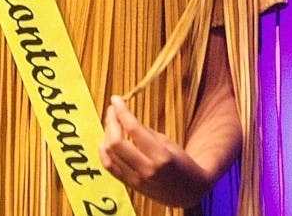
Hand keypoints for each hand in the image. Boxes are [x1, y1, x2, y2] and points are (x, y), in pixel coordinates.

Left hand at [99, 95, 214, 207]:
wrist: (187, 192)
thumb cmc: (182, 163)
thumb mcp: (169, 143)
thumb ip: (146, 133)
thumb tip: (124, 117)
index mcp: (160, 156)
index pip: (133, 129)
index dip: (122, 111)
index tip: (116, 98)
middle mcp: (145, 169)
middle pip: (115, 142)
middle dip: (110, 121)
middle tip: (113, 109)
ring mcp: (135, 179)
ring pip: (108, 154)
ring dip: (106, 134)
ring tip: (112, 122)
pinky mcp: (129, 185)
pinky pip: (109, 166)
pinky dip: (104, 150)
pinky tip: (107, 140)